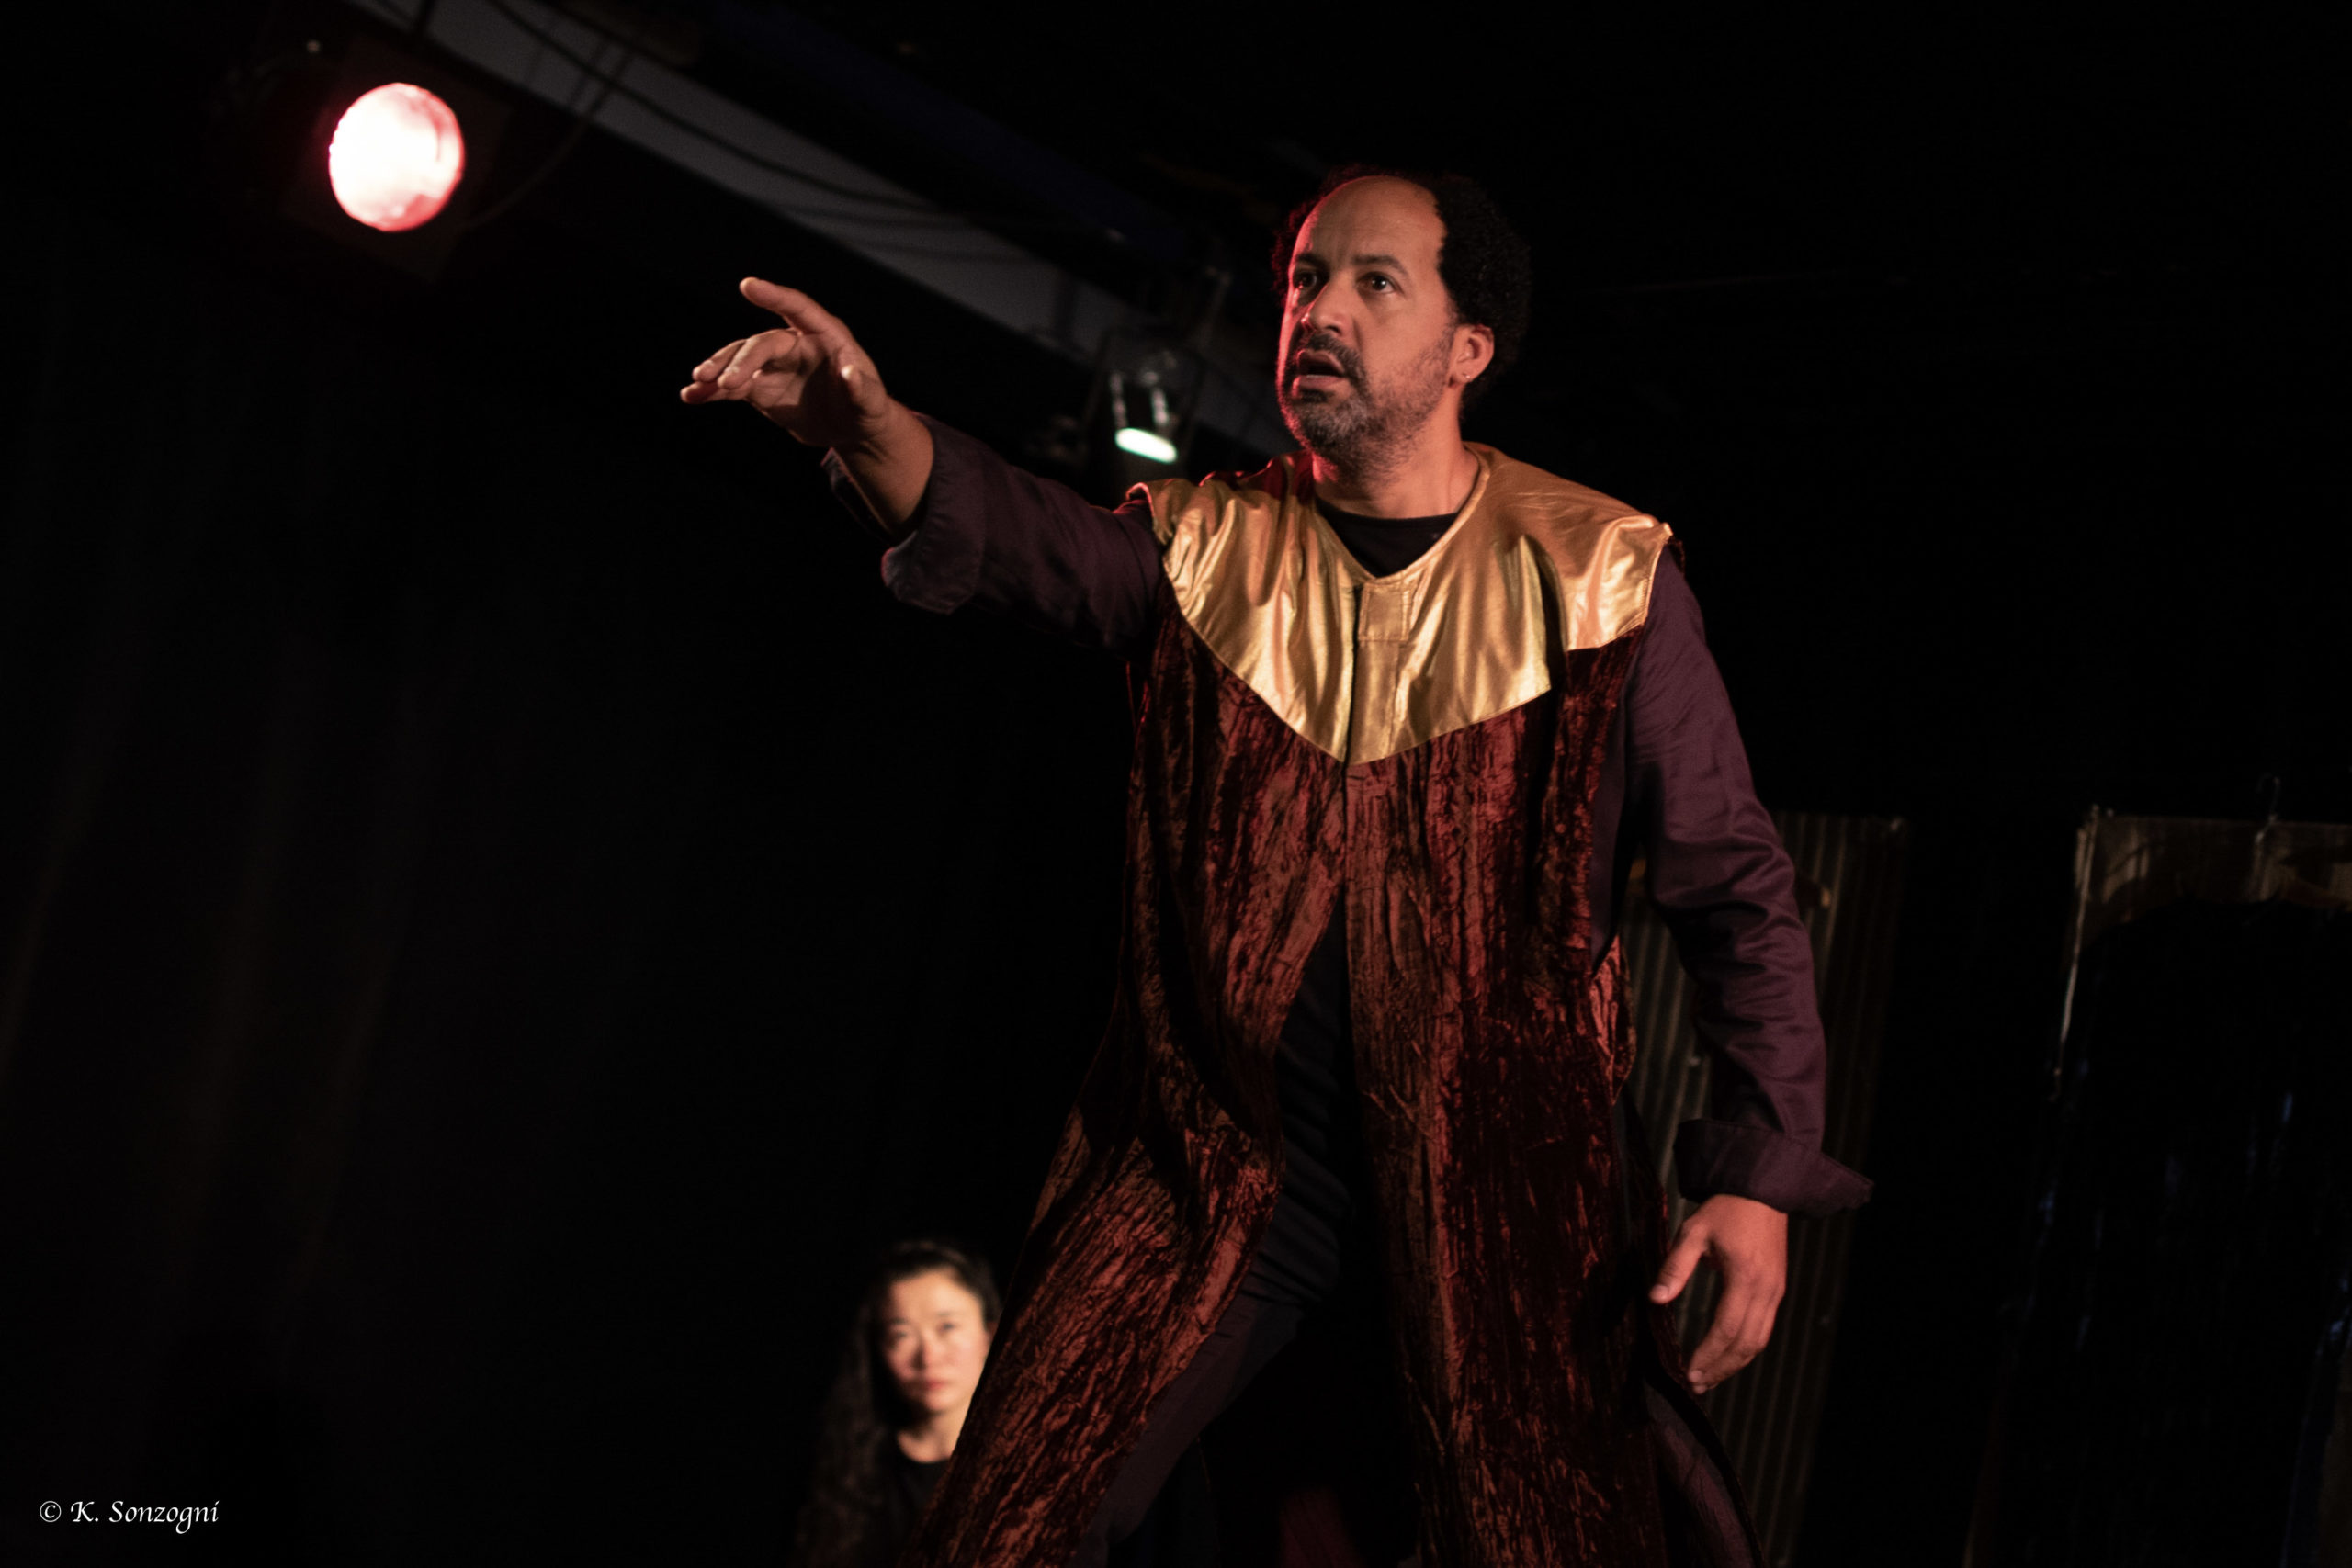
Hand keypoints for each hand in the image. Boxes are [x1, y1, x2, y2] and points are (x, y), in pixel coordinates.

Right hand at [679, 279, 892, 449]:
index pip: (797, 308)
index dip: (774, 296)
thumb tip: (851, 374)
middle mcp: (795, 344)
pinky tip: (692, 396)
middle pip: (761, 344)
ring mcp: (774, 365)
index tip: (748, 285)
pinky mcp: (760, 387)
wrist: (850, 429)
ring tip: (697, 386)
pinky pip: (731, 385)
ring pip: (739, 361)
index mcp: (824, 335)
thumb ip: (863, 389)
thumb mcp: (871, 403)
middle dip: (740, 361)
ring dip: (717, 371)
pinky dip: (712, 391)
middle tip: (724, 382)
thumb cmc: (867, 408)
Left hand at [1648, 1193, 1787, 1394]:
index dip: (1707, 1354)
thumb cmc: (1725, 1211)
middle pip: (1746, 1344)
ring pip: (1759, 1341)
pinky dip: (1747, 1348)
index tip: (1688, 1371)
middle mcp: (1765, 1291)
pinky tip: (1728, 1356)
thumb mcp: (1693, 1232)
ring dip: (1735, 1364)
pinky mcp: (1777, 1291)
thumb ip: (1674, 1267)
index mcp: (1743, 1277)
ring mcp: (1776, 1292)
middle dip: (1721, 1368)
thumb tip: (1654, 1300)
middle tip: (1696, 1383)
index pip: (1725, 1329)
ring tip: (1710, 1378)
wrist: (1762, 1192)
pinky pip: (1764, 1329)